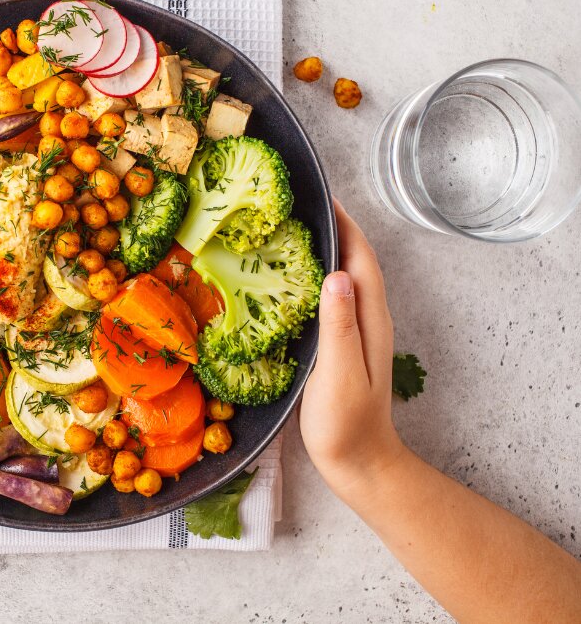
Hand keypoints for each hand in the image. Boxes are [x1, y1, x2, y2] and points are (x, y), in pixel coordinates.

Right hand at [300, 200, 404, 496]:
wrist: (359, 464)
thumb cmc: (346, 425)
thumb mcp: (341, 374)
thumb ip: (340, 325)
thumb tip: (337, 274)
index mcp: (370, 320)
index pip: (362, 259)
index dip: (345, 225)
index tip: (321, 196)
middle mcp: (368, 319)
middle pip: (355, 261)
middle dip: (333, 228)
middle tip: (297, 206)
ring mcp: (357, 332)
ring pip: (344, 277)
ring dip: (325, 250)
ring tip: (291, 231)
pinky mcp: (342, 345)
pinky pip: (331, 298)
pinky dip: (315, 278)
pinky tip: (291, 280)